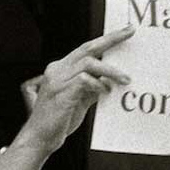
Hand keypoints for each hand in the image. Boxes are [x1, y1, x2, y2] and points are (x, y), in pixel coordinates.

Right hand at [20, 26, 134, 149]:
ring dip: (110, 71)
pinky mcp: (61, 92)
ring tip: (125, 80)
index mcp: (60, 69)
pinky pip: (85, 80)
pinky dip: (99, 85)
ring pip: (89, 63)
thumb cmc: (58, 120)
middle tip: (130, 33)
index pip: (85, 49)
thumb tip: (110, 80)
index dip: (106, 39)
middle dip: (111, 39)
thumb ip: (92, 87)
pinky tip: (105, 92)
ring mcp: (57, 81)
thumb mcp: (79, 99)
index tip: (126, 31)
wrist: (40, 138)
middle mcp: (56, 70)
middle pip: (87, 48)